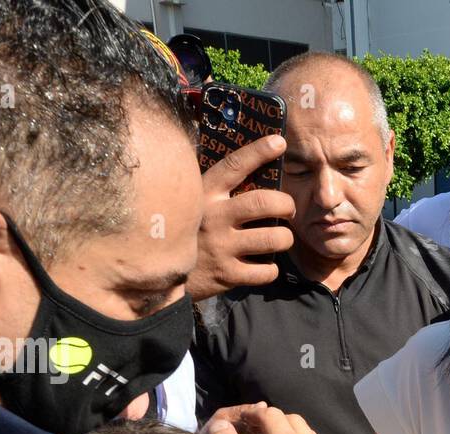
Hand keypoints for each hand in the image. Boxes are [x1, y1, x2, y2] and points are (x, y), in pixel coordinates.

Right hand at [187, 135, 296, 301]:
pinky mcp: (226, 275)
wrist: (160, 273)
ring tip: (281, 239)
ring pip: (272, 238)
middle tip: (289, 209)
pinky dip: (271, 269)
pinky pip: (266, 271)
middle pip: (263, 203)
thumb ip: (217, 191)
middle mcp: (213, 217)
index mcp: (205, 194)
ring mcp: (220, 247)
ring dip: (285, 238)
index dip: (258, 151)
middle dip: (286, 204)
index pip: (234, 166)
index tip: (279, 142)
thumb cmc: (188, 233)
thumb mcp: (194, 204)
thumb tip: (253, 170)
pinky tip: (264, 265)